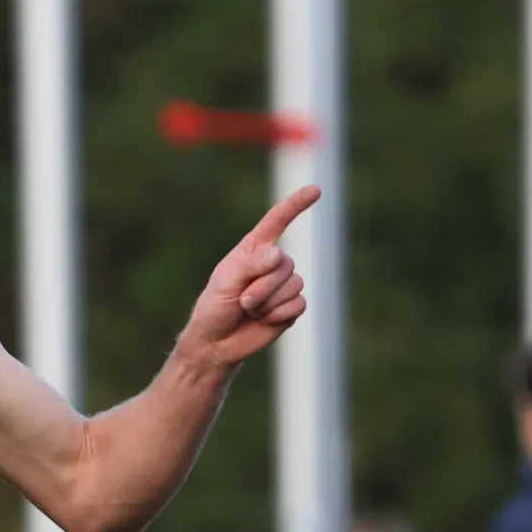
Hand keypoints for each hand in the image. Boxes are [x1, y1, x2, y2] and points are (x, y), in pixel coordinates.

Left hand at [180, 185, 320, 367]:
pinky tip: (263, 320)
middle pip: (285, 264)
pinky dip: (278, 315)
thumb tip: (278, 254)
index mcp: (253, 249)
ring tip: (249, 310)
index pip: (277, 221)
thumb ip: (250, 265)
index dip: (296, 205)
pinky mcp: (291, 306)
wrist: (218, 341)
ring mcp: (284, 285)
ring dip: (268, 302)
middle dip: (262, 286)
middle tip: (242, 300)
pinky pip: (299, 304)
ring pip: (294, 284)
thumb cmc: (215, 307)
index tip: (315, 190)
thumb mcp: (225, 282)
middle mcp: (273, 264)